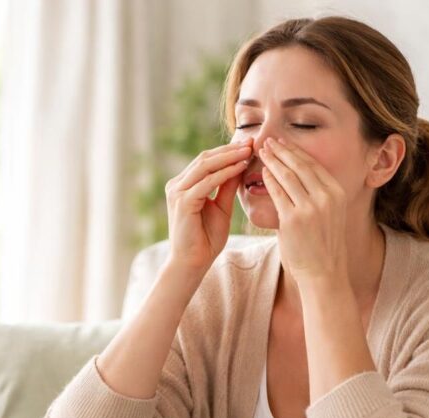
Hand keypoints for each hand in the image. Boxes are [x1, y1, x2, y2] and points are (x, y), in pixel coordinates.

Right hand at [165, 139, 251, 272]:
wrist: (193, 263)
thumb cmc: (206, 239)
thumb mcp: (222, 207)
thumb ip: (228, 187)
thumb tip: (240, 165)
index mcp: (183, 185)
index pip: (206, 161)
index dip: (228, 152)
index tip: (249, 145)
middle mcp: (176, 185)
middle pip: (205, 158)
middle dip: (229, 150)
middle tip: (252, 142)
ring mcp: (177, 192)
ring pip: (205, 166)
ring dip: (229, 157)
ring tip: (249, 151)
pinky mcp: (183, 202)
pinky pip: (207, 182)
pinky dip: (225, 173)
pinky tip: (240, 168)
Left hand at [259, 137, 348, 285]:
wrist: (323, 272)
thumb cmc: (322, 244)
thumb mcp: (329, 213)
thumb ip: (316, 193)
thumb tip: (296, 173)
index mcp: (337, 192)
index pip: (313, 165)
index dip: (296, 151)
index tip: (283, 142)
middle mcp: (326, 197)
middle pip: (300, 166)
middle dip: (282, 151)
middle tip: (268, 141)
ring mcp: (310, 208)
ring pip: (287, 176)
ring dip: (273, 161)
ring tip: (261, 152)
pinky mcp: (293, 219)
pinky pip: (277, 193)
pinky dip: (269, 180)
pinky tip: (262, 172)